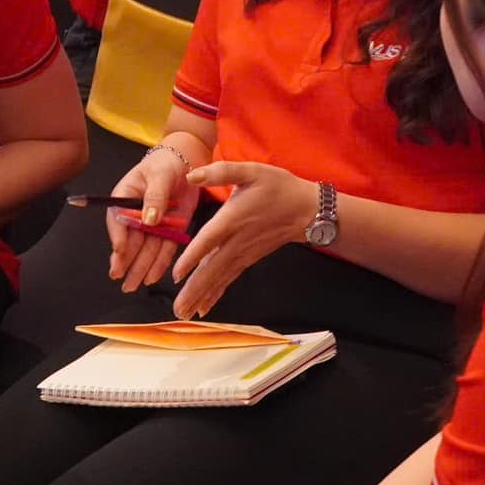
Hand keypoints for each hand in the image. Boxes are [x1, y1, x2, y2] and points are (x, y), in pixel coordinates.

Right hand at [106, 147, 201, 291]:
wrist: (186, 161)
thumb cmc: (166, 163)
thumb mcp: (159, 175)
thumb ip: (154, 196)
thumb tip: (149, 219)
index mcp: (125, 197)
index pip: (118, 219)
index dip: (118, 235)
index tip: (119, 250)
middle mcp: (137, 214)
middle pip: (130, 239)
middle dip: (125, 259)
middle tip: (120, 276)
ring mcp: (153, 224)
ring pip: (145, 249)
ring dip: (139, 267)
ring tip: (132, 285)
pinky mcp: (170, 229)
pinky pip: (163, 248)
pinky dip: (158, 263)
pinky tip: (151, 277)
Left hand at [170, 162, 316, 318]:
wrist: (307, 210)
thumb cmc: (278, 187)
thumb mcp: (251, 171)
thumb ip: (220, 171)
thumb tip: (191, 175)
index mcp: (233, 218)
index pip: (209, 240)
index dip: (193, 257)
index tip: (177, 274)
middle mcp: (236, 241)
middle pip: (212, 268)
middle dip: (194, 290)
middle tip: (177, 310)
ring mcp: (243, 253)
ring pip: (219, 278)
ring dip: (201, 297)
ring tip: (183, 313)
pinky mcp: (248, 259)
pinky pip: (228, 279)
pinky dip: (215, 294)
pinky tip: (203, 307)